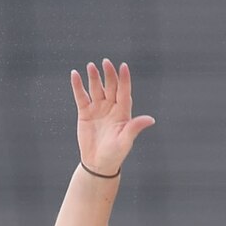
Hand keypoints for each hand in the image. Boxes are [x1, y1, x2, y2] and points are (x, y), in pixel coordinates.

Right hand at [71, 59, 155, 176]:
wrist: (98, 163)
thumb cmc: (115, 154)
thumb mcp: (125, 141)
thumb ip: (135, 128)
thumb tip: (151, 120)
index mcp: (123, 112)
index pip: (124, 91)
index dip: (124, 79)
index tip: (123, 66)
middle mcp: (111, 107)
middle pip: (110, 86)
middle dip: (108, 74)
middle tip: (106, 62)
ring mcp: (98, 108)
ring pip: (96, 88)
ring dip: (93, 77)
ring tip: (91, 66)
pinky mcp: (85, 112)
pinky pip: (81, 96)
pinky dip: (78, 86)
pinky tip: (74, 75)